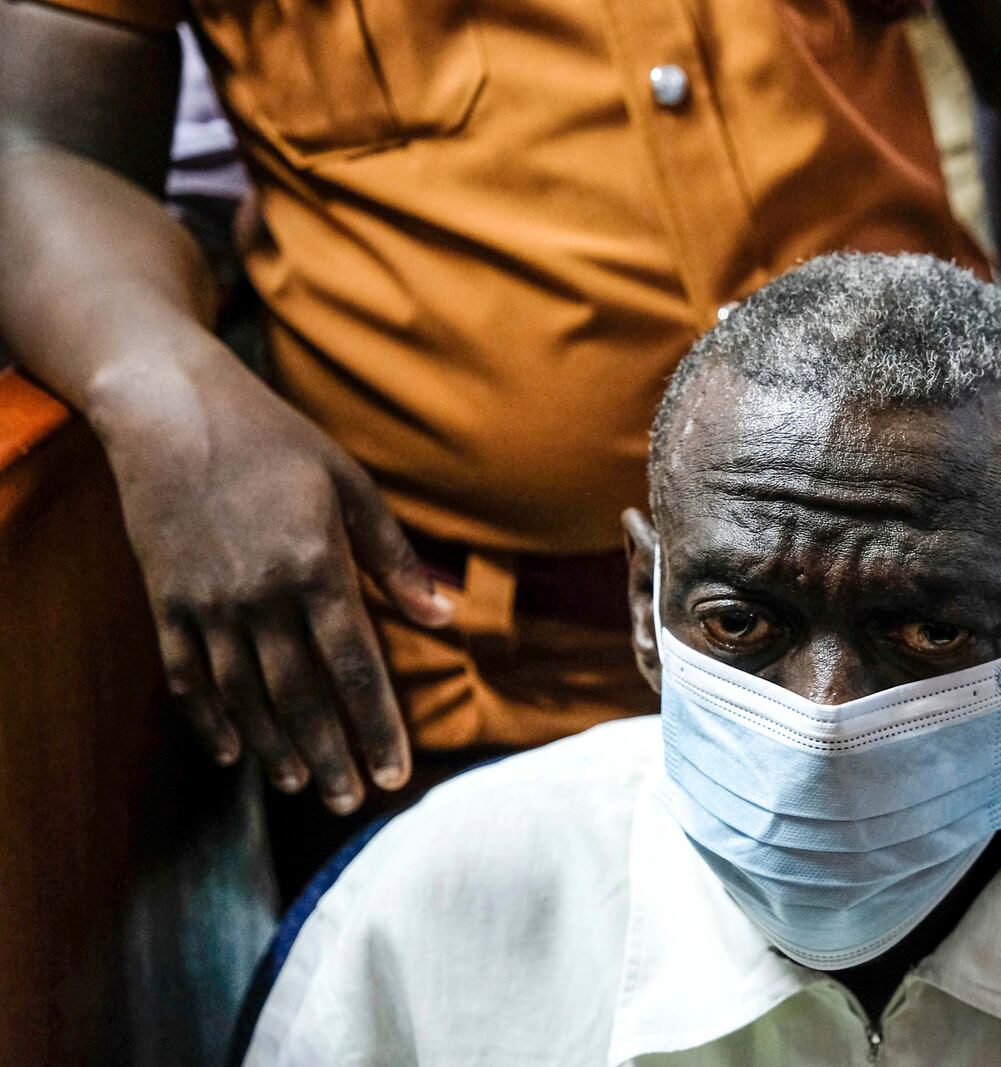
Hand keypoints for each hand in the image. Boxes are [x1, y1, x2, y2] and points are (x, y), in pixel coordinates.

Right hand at [89, 347, 452, 812]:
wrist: (169, 407)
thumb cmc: (275, 441)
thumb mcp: (350, 486)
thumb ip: (395, 558)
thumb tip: (443, 616)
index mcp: (314, 566)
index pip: (354, 665)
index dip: (376, 725)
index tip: (396, 771)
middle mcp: (258, 595)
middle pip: (298, 697)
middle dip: (329, 756)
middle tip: (352, 801)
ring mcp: (205, 602)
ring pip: (243, 696)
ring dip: (275, 748)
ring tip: (300, 787)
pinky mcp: (165, 601)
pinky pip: (186, 677)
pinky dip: (209, 720)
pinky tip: (232, 753)